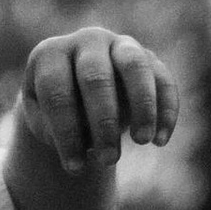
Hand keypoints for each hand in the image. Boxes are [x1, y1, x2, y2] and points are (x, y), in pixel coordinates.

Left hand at [13, 29, 178, 172]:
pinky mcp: (148, 56)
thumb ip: (55, 130)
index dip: (65, 131)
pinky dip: (166, 109)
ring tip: (142, 142)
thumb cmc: (56, 115)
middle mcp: (85, 41)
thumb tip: (87, 140)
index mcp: (49, 55)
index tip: (74, 168)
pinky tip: (160, 141)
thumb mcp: (44, 124)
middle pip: (95, 76)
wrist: (80, 96)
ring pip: (134, 66)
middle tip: (109, 160)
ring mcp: (119, 44)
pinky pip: (162, 78)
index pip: (55, 90)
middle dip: (103, 122)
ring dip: (142, 105)